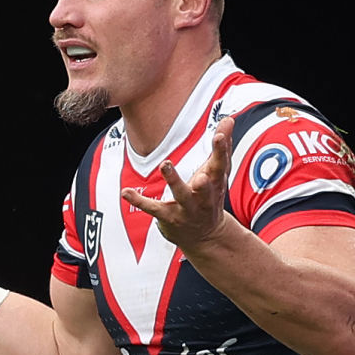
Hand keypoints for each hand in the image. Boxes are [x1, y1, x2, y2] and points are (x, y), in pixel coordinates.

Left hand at [121, 115, 234, 250]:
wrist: (207, 236)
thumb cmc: (211, 196)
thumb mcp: (218, 172)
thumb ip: (223, 145)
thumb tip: (229, 118)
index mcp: (216, 183)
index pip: (220, 165)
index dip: (221, 150)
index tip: (220, 135)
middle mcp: (203, 198)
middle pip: (206, 187)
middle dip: (205, 182)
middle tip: (202, 175)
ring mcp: (186, 209)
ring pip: (181, 195)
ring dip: (174, 181)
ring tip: (165, 165)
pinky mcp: (168, 217)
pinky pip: (153, 208)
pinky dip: (139, 201)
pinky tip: (126, 192)